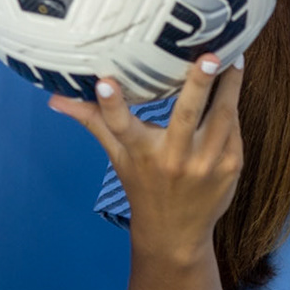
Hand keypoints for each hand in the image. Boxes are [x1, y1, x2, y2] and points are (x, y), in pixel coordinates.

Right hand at [48, 54, 245, 261]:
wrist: (176, 233)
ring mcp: (206, 164)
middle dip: (198, 85)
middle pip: (187, 116)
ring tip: (233, 57)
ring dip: (230, 86)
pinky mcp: (230, 166)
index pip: (121, 126)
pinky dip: (234, 105)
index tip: (104, 82)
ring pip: (222, 117)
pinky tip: (234, 83)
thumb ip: (94, 121)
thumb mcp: (118, 155)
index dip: (111, 104)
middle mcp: (173, 158)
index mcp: (141, 152)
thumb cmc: (143, 185)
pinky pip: (234, 128)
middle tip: (208, 56)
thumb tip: (55, 98)